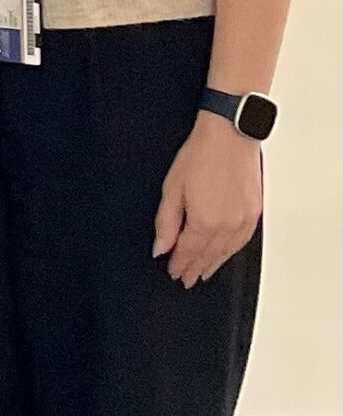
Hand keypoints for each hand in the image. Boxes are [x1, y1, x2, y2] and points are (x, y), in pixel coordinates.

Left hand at [153, 114, 263, 288]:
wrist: (230, 136)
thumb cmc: (200, 156)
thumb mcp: (172, 188)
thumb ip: (166, 223)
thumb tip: (161, 249)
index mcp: (205, 222)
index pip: (188, 252)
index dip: (179, 264)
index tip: (172, 273)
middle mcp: (227, 226)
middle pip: (208, 255)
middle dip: (195, 268)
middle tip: (186, 280)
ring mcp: (244, 221)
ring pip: (227, 252)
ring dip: (214, 264)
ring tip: (203, 273)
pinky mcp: (254, 213)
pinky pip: (242, 241)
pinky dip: (231, 252)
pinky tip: (224, 254)